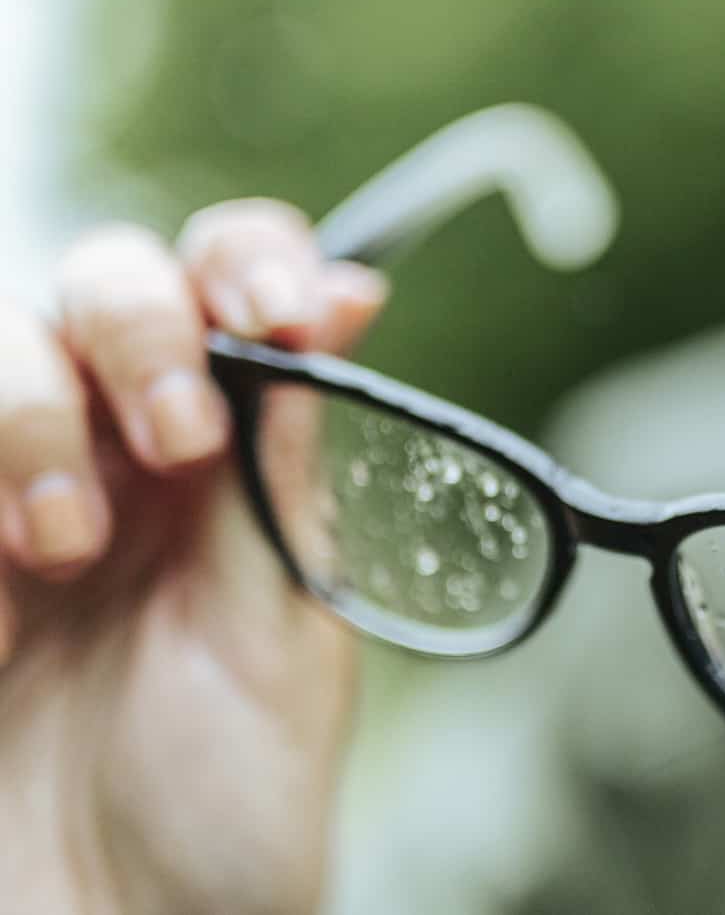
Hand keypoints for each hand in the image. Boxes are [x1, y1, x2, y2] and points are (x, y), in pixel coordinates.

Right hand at [0, 201, 386, 913]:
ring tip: (68, 548)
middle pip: (104, 278)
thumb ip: (283, 465)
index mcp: (232, 464)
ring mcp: (8, 494)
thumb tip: (348, 297)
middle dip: (139, 328)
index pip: (232, 287)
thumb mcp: (283, 631)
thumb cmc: (224, 809)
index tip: (279, 307)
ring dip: (33, 414)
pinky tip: (1, 598)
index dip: (250, 258)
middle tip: (179, 439)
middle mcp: (118, 457)